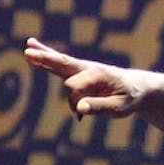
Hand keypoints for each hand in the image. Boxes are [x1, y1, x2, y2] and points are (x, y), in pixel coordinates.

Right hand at [24, 38, 146, 118]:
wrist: (135, 88)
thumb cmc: (128, 98)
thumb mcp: (119, 107)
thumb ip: (100, 107)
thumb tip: (79, 109)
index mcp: (97, 74)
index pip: (74, 88)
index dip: (73, 102)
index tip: (79, 115)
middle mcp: (87, 68)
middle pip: (63, 63)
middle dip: (47, 61)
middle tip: (29, 54)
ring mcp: (81, 68)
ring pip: (59, 61)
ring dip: (43, 56)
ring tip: (27, 50)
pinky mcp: (76, 72)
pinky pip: (59, 64)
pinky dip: (46, 58)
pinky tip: (31, 49)